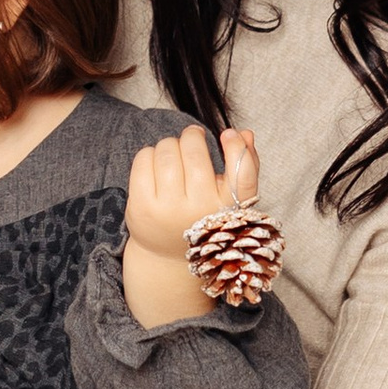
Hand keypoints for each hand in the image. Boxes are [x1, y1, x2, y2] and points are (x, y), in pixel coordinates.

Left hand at [123, 124, 258, 329]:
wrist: (167, 255)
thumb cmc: (204, 218)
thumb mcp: (229, 199)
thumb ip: (245, 165)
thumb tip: (245, 133)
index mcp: (228, 208)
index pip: (243, 173)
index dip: (238, 148)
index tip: (229, 134)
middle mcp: (200, 211)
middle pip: (195, 153)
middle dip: (192, 137)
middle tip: (192, 137)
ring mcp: (169, 209)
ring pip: (167, 151)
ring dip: (170, 144)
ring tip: (173, 152)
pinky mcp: (142, 207)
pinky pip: (144, 159)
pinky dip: (150, 153)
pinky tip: (156, 163)